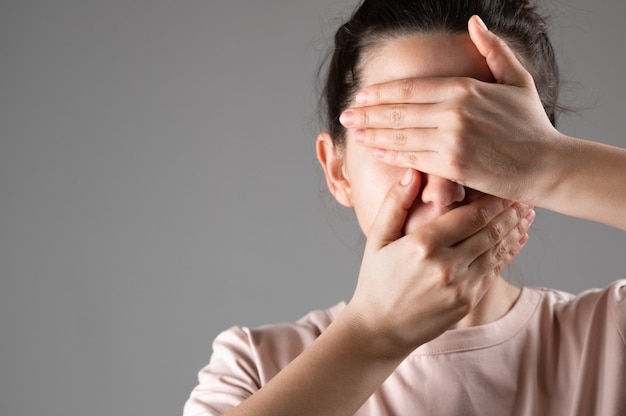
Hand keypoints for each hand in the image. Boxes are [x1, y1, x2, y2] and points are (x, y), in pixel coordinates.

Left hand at [339, 15, 562, 205]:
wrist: (548, 164)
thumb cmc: (532, 124)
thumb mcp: (517, 79)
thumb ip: (493, 50)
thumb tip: (474, 22)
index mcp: (464, 88)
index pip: (409, 88)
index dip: (379, 93)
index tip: (360, 96)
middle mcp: (454, 111)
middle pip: (397, 110)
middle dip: (366, 113)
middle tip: (345, 116)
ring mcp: (452, 139)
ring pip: (400, 135)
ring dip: (372, 133)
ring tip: (354, 133)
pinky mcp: (453, 166)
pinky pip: (413, 159)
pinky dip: (391, 154)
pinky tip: (376, 150)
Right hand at [345, 169, 533, 358]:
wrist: (379, 328)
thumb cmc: (376, 279)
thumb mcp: (377, 239)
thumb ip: (395, 204)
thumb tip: (412, 172)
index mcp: (423, 245)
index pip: (470, 215)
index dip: (493, 199)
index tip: (505, 184)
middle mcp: (446, 266)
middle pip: (490, 231)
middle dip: (511, 210)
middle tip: (526, 193)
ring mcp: (460, 286)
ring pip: (497, 250)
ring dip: (515, 229)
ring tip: (528, 212)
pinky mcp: (467, 301)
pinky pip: (494, 271)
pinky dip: (509, 252)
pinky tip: (519, 238)